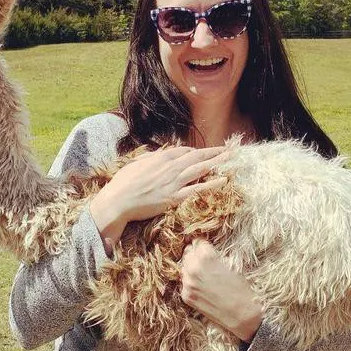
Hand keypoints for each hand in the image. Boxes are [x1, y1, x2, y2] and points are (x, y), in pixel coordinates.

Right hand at [89, 146, 227, 253]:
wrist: (118, 201)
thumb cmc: (122, 184)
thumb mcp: (135, 164)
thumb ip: (149, 157)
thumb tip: (158, 153)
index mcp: (160, 158)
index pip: (183, 151)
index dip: (197, 151)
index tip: (206, 152)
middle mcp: (170, 168)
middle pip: (197, 157)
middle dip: (214, 152)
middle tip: (229, 149)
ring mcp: (173, 182)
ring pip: (200, 169)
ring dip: (218, 163)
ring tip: (231, 159)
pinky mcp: (174, 197)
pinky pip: (197, 189)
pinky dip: (212, 184)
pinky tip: (224, 180)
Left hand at [180, 239, 262, 342]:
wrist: (241, 315)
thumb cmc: (240, 289)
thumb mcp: (231, 265)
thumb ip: (213, 256)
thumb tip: (203, 250)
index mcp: (206, 256)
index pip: (198, 242)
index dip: (205, 246)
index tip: (208, 250)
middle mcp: (193, 268)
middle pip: (188, 253)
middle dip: (196, 255)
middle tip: (205, 262)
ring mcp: (187, 282)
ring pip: (184, 267)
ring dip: (192, 268)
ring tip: (205, 275)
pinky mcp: (186, 295)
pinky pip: (185, 282)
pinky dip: (192, 282)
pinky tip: (203, 287)